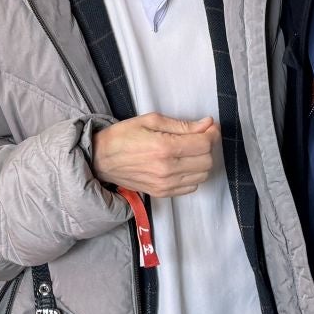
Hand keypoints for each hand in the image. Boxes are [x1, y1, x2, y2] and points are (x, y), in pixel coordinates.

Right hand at [91, 114, 218, 197]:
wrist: (102, 159)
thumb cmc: (123, 136)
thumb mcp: (150, 120)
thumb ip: (182, 125)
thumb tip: (207, 124)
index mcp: (164, 147)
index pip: (205, 144)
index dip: (212, 133)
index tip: (209, 127)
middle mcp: (168, 169)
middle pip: (207, 161)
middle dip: (207, 146)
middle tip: (199, 137)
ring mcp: (166, 184)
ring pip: (202, 176)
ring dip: (201, 162)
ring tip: (190, 151)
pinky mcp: (163, 193)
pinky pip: (191, 187)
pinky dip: (193, 175)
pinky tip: (182, 164)